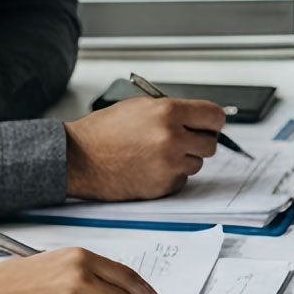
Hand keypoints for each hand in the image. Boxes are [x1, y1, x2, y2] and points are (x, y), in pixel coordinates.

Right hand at [63, 95, 224, 200]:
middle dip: (199, 140)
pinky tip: (149, 167)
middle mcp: (173, 139)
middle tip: (182, 139)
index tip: (208, 124)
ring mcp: (168, 165)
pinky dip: (171, 175)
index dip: (211, 120)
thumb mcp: (141, 107)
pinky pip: (181, 180)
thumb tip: (199, 119)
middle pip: (210, 143)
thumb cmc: (104, 131)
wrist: (79, 158)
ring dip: (184, 159)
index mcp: (169, 112)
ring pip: (197, 164)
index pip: (215, 116)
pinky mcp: (162, 186)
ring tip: (156, 153)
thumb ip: (173, 111)